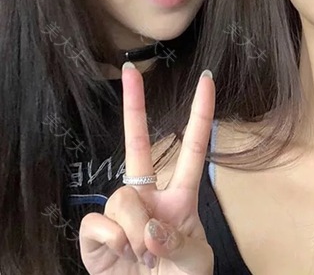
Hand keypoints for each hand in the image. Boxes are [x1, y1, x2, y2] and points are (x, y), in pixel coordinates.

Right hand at [79, 64, 215, 273]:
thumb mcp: (194, 263)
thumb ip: (179, 242)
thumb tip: (149, 225)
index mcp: (180, 197)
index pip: (192, 148)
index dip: (200, 114)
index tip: (206, 80)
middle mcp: (148, 196)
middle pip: (138, 145)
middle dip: (134, 105)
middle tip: (130, 69)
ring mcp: (121, 212)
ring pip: (122, 197)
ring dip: (134, 232)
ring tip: (142, 257)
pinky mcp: (96, 233)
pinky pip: (98, 223)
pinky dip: (112, 243)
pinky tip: (119, 255)